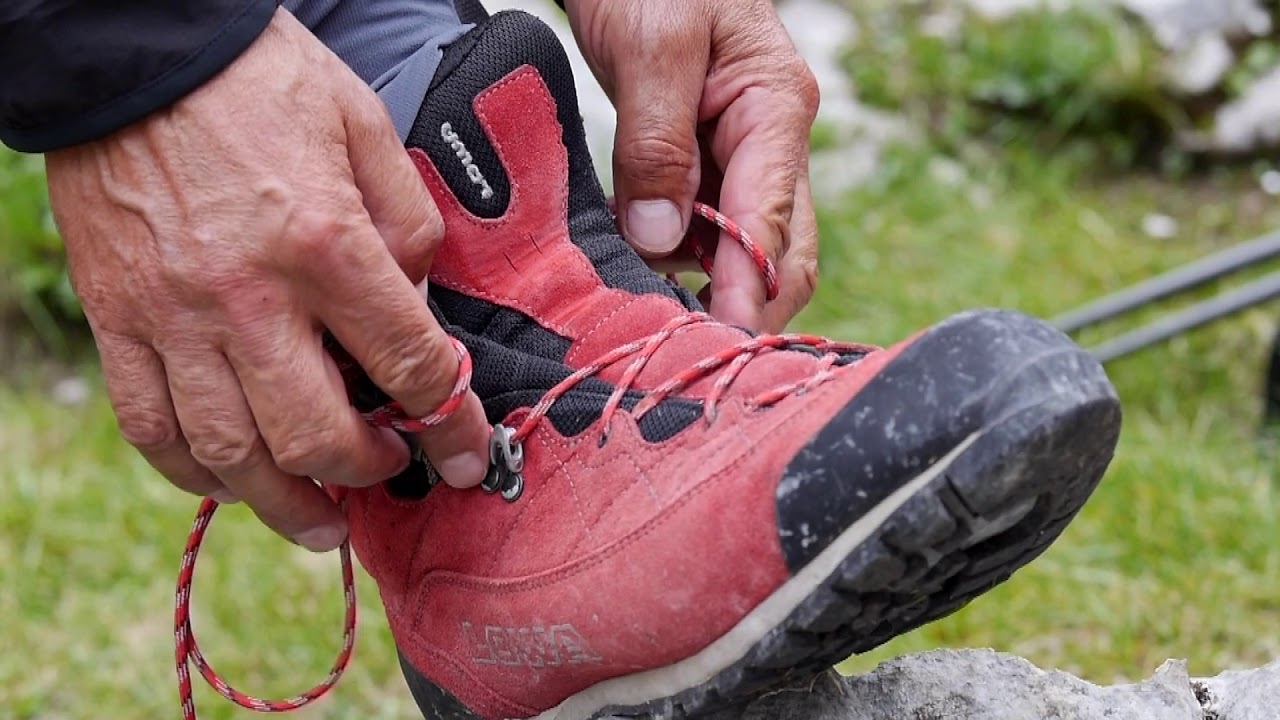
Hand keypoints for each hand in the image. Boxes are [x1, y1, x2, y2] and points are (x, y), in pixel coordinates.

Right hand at [45, 8, 489, 551]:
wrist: (137, 52)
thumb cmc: (258, 83)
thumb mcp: (365, 128)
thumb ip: (407, 223)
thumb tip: (418, 302)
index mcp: (326, 244)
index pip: (407, 366)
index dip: (451, 425)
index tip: (465, 454)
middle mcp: (250, 296)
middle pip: (316, 435)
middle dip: (366, 471)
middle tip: (386, 470)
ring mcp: (175, 317)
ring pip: (231, 453)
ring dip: (283, 502)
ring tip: (317, 517)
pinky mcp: (119, 320)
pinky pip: (152, 427)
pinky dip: (195, 472)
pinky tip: (231, 480)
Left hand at [566, 0, 820, 331]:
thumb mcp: (653, 46)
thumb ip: (658, 142)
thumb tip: (660, 236)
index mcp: (776, 109)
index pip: (773, 222)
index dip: (746, 289)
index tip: (716, 341)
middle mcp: (772, 140)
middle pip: (782, 251)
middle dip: (744, 306)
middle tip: (692, 357)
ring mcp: (744, 153)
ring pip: (746, 246)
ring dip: (711, 290)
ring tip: (660, 329)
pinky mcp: (708, 159)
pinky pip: (708, 225)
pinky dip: (683, 261)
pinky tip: (646, 281)